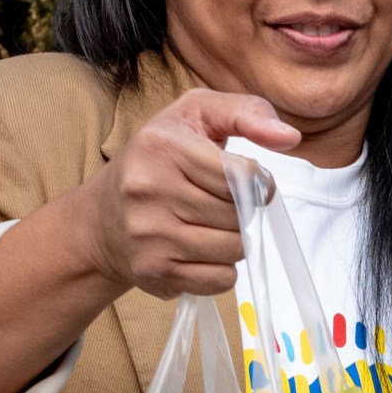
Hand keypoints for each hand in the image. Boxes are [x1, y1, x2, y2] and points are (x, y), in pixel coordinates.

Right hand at [75, 89, 301, 299]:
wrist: (101, 218)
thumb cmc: (159, 159)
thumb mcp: (196, 115)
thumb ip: (247, 112)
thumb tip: (289, 137)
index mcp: (163, 146)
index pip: (242, 175)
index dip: (257, 182)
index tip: (248, 182)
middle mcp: (149, 189)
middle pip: (240, 215)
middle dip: (242, 211)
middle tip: (220, 203)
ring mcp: (149, 234)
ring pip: (235, 249)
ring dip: (234, 240)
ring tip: (209, 225)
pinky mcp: (153, 270)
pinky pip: (221, 280)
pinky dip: (221, 269)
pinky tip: (198, 251)